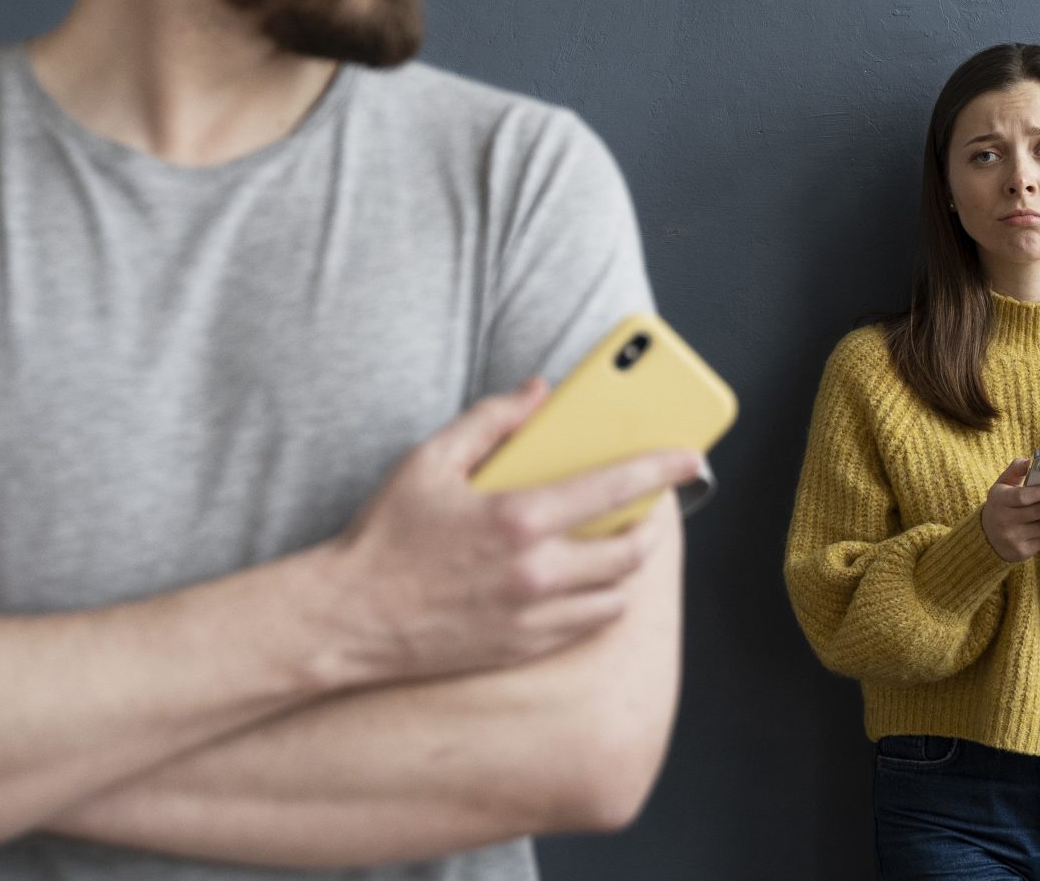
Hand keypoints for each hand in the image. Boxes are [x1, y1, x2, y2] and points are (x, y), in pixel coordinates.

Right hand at [314, 378, 701, 685]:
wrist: (347, 620)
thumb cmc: (384, 536)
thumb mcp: (429, 460)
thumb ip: (491, 419)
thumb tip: (539, 390)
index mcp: (518, 519)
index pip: (615, 487)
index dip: (663, 468)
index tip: (692, 457)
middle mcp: (535, 574)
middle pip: (631, 552)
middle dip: (655, 525)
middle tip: (653, 504)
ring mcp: (531, 618)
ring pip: (617, 596)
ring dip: (631, 567)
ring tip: (623, 540)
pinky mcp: (521, 649)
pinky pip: (588, 625)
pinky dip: (603, 600)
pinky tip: (589, 578)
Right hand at [981, 457, 1039, 562]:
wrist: (989, 536)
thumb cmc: (1002, 504)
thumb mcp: (1002, 485)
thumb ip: (1015, 471)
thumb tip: (1028, 461)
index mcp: (999, 501)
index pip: (1023, 496)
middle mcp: (1004, 521)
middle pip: (1037, 512)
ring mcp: (1013, 538)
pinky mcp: (1022, 551)